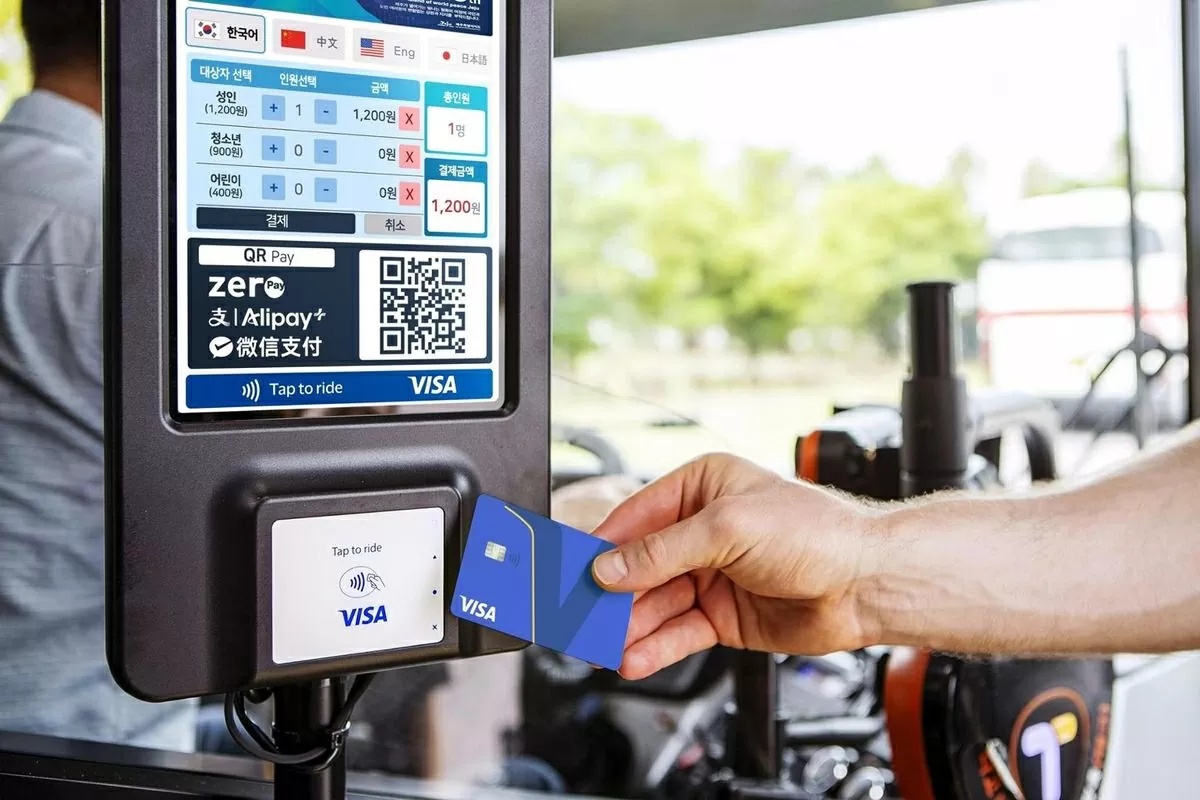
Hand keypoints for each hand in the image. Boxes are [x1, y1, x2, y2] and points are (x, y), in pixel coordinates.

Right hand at [591, 454, 881, 679]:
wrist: (866, 582)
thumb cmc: (816, 532)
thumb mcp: (727, 528)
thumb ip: (662, 551)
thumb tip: (610, 567)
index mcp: (702, 487)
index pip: (636, 516)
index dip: (603, 546)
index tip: (572, 570)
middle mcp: (703, 529)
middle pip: (640, 565)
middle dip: (611, 594)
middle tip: (580, 616)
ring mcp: (712, 574)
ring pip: (655, 604)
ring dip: (629, 626)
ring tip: (603, 646)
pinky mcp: (723, 615)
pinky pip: (678, 632)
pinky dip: (655, 647)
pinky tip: (634, 657)